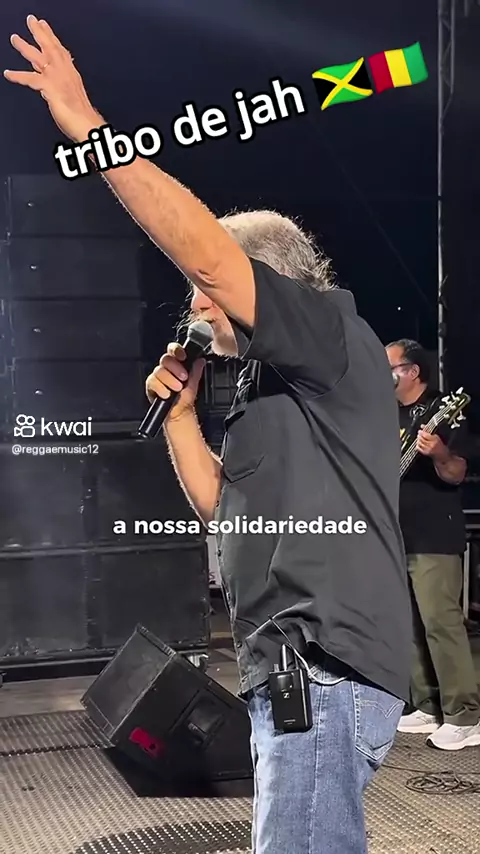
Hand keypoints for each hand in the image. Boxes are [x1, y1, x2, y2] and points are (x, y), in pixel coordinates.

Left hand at [4, 15, 99, 141]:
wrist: (87, 124)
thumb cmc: (83, 117)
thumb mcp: (73, 99)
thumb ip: (61, 90)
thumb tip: (50, 90)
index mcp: (71, 75)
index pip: (61, 51)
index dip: (52, 38)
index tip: (45, 26)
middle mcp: (65, 72)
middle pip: (51, 47)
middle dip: (41, 33)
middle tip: (32, 21)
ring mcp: (57, 78)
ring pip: (39, 57)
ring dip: (25, 47)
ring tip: (15, 39)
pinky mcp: (49, 87)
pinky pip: (30, 79)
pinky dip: (18, 76)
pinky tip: (9, 74)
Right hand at [145, 343, 205, 422]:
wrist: (178, 413)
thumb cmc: (184, 399)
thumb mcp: (193, 384)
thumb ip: (196, 371)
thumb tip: (200, 360)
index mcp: (176, 364)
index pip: (173, 350)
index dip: (176, 350)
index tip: (183, 357)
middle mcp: (165, 369)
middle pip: (165, 359)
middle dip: (175, 368)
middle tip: (183, 378)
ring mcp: (157, 377)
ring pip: (159, 371)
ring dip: (170, 380)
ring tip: (177, 388)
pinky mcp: (151, 386)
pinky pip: (152, 382)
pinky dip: (161, 388)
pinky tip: (167, 394)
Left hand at [416, 429, 448, 461]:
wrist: (443, 456)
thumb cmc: (440, 445)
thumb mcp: (436, 437)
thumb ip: (429, 430)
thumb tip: (422, 426)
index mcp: (435, 439)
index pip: (426, 435)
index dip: (421, 432)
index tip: (420, 431)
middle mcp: (432, 444)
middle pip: (422, 439)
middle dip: (419, 436)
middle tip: (419, 434)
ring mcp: (429, 449)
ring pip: (420, 443)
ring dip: (418, 440)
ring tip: (418, 438)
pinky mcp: (426, 453)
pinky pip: (419, 448)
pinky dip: (417, 445)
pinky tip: (418, 444)